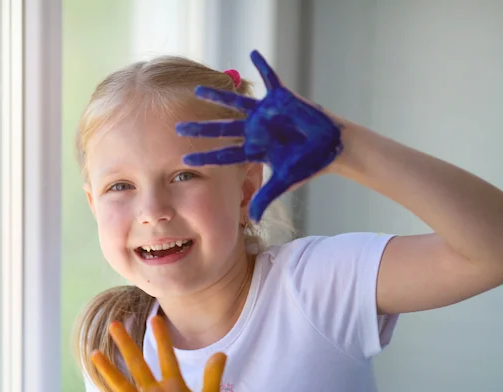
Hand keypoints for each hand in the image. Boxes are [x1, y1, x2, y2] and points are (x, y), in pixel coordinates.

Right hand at [80, 315, 226, 391]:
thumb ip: (212, 380)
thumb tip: (221, 353)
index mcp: (174, 387)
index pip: (167, 358)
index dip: (162, 340)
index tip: (155, 319)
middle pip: (138, 365)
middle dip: (127, 345)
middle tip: (114, 324)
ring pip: (122, 387)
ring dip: (109, 372)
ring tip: (95, 354)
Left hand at [176, 50, 342, 221]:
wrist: (332, 147)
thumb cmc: (308, 164)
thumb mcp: (284, 182)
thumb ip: (265, 197)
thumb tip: (251, 220)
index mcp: (254, 149)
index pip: (224, 153)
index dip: (205, 156)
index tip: (183, 160)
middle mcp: (255, 129)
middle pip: (221, 129)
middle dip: (200, 129)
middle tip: (177, 127)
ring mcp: (266, 113)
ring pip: (236, 103)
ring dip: (217, 97)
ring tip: (198, 89)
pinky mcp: (283, 98)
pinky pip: (271, 78)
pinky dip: (263, 66)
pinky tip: (252, 53)